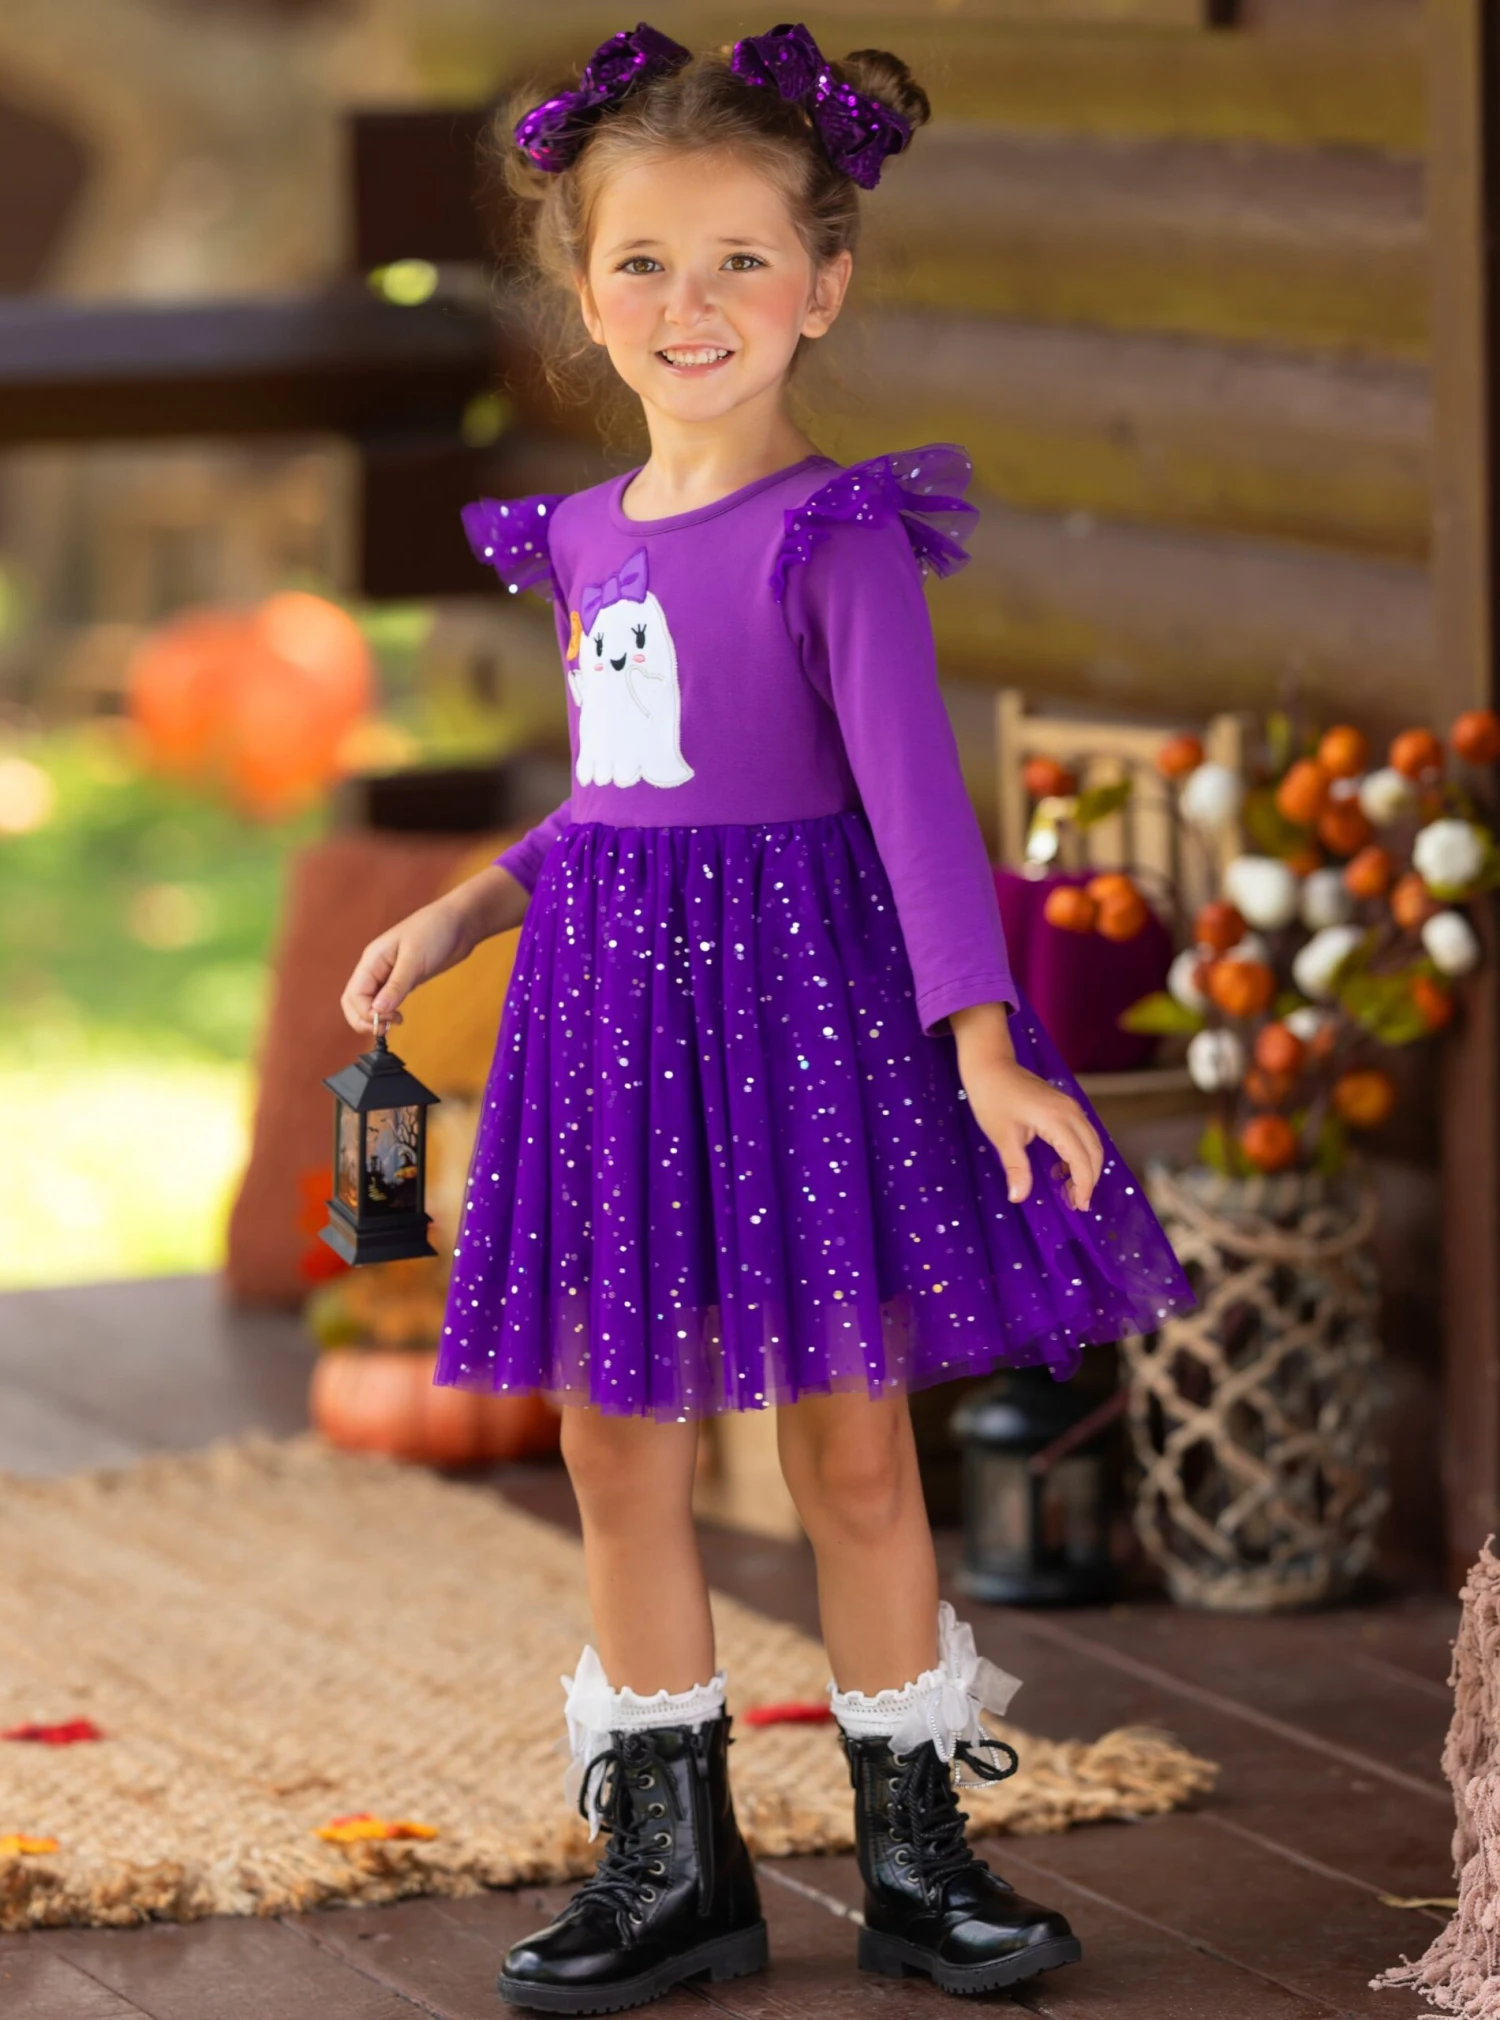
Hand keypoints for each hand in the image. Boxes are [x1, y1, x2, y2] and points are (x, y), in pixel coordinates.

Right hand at [339, 891, 475, 1037]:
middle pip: (354, 1001)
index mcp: (372, 959)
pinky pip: (385, 1000)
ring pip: (368, 1002)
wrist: (460, 922)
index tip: (386, 1020)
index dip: (365, 1013)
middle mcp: (376, 968)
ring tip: (394, 1023)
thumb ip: (396, 986)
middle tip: (385, 1030)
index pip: (354, 994)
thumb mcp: (414, 960)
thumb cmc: (435, 931)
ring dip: (375, 1017)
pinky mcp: (403, 980)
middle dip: (363, 1019)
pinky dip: (386, 1012)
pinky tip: (399, 1017)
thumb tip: (377, 1011)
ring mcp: (388, 974)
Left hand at [961, 1054, 1103, 1212]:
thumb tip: (1018, 1197)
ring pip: (1092, 1142)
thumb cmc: (992, 1098)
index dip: (1084, 1185)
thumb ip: (1016, 1168)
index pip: (1081, 1160)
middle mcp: (1071, 1112)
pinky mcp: (1065, 1105)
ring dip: (1087, 1167)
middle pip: (1094, 1152)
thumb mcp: (1002, 1137)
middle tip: (1075, 1203)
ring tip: (1070, 1189)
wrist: (990, 1064)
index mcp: (1057, 1120)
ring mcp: (1071, 1106)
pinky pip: (1083, 1133)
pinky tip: (1062, 1167)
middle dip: (1089, 1179)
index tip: (1079, 1206)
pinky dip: (1080, 1153)